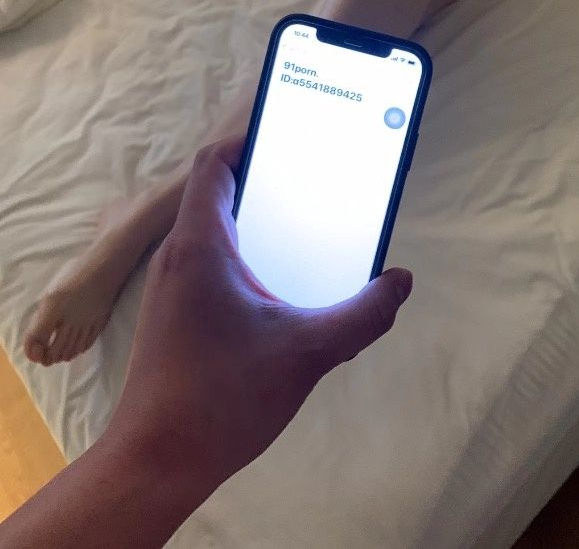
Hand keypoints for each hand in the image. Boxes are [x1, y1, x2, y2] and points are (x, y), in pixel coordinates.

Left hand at [105, 134, 412, 497]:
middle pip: (217, 192)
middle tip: (313, 184)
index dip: (248, 140)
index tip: (289, 138)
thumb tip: (401, 282)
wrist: (157, 460)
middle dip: (265, 180)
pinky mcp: (174, 312)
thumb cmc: (223, 397)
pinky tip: (279, 285)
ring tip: (304, 229)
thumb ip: (362, 316)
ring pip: (213, 230)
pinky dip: (243, 253)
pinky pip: (209, 261)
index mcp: (202, 245)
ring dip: (255, 220)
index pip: (214, 165)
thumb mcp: (306, 352)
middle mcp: (180, 256)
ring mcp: (172, 285)